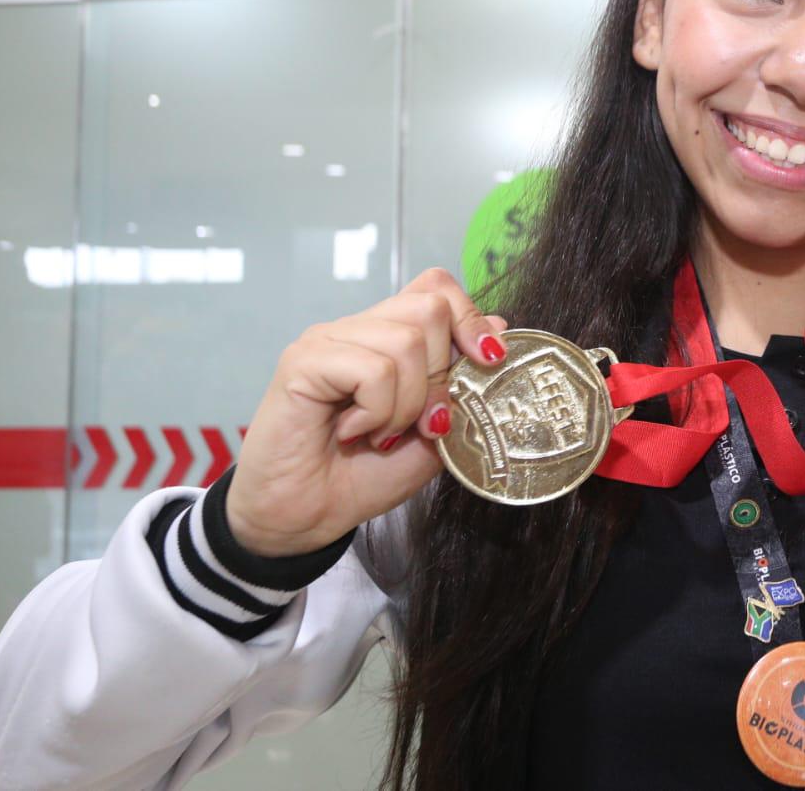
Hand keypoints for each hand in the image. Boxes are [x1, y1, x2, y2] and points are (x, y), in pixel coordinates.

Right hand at [225, 267, 508, 556]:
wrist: (306, 518)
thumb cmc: (363, 476)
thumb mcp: (435, 434)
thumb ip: (463, 385)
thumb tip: (500, 328)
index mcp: (388, 337)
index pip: (436, 287)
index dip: (470, 317)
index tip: (487, 360)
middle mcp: (358, 329)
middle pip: (429, 308)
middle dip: (441, 374)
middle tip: (417, 422)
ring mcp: (328, 340)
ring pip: (406, 342)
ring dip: (408, 403)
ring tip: (380, 434)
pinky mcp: (304, 361)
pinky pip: (373, 370)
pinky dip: (377, 411)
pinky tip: (353, 432)